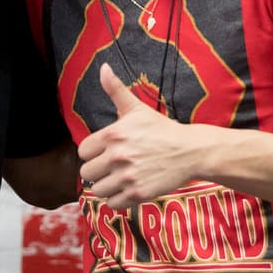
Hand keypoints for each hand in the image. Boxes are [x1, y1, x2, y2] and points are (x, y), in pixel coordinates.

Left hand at [79, 63, 197, 208]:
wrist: (190, 151)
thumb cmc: (160, 129)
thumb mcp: (137, 108)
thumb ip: (115, 90)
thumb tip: (103, 68)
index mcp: (112, 135)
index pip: (83, 152)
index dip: (93, 153)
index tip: (106, 152)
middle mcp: (117, 156)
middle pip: (87, 173)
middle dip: (98, 172)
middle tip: (113, 168)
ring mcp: (127, 176)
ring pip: (97, 190)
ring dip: (107, 187)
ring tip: (120, 179)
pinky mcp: (138, 194)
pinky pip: (112, 204)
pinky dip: (118, 200)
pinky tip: (128, 190)